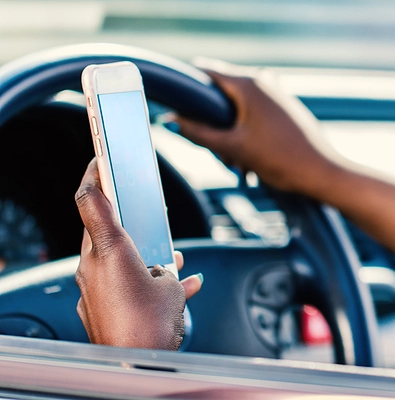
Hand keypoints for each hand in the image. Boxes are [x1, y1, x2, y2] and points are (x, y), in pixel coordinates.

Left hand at [74, 159, 202, 349]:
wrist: (135, 365)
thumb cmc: (149, 327)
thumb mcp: (170, 284)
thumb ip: (166, 266)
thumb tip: (164, 266)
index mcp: (109, 249)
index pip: (90, 199)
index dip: (94, 173)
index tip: (99, 157)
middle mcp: (92, 267)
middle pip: (104, 228)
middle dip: (129, 220)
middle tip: (145, 209)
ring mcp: (91, 289)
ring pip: (114, 257)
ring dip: (140, 254)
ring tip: (171, 260)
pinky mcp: (95, 308)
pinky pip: (118, 284)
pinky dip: (142, 282)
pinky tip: (177, 287)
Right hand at [176, 62, 343, 197]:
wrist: (322, 172)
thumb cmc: (280, 159)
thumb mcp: (232, 148)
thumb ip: (197, 133)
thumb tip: (169, 119)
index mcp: (249, 83)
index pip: (206, 70)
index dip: (188, 86)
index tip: (174, 103)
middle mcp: (264, 81)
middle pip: (222, 92)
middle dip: (213, 121)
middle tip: (218, 151)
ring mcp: (277, 93)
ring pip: (238, 107)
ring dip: (231, 133)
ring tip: (238, 163)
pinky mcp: (285, 108)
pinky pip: (255, 115)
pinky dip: (247, 135)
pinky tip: (253, 163)